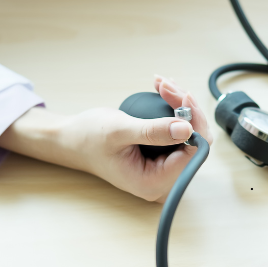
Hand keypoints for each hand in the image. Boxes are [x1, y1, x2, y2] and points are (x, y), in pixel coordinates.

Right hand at [0, 76, 212, 202]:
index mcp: (154, 182)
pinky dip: (175, 109)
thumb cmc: (88, 138)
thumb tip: (187, 129)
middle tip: (167, 86)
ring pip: (190, 134)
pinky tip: (164, 91)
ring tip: (163, 84)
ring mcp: (164, 168)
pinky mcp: (163, 156)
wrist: (72, 139)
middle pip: (196, 142)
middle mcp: (164, 180)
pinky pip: (180, 132)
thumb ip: (153, 132)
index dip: (194, 123)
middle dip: (186, 109)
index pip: (193, 153)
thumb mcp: (119, 132)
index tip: (182, 96)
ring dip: (181, 105)